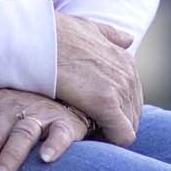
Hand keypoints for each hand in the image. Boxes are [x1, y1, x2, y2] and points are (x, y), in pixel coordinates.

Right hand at [52, 13, 141, 145]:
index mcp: (125, 60)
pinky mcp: (106, 104)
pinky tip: (90, 140)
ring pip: (129, 126)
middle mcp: (128, 74)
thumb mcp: (88, 28)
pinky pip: (122, 135)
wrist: (36, 38)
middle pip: (133, 113)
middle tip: (89, 130)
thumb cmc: (54, 36)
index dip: (116, 111)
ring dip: (110, 133)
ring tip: (86, 136)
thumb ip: (109, 36)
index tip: (95, 117)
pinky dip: (110, 142)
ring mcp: (120, 89)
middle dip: (114, 124)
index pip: (132, 97)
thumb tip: (128, 40)